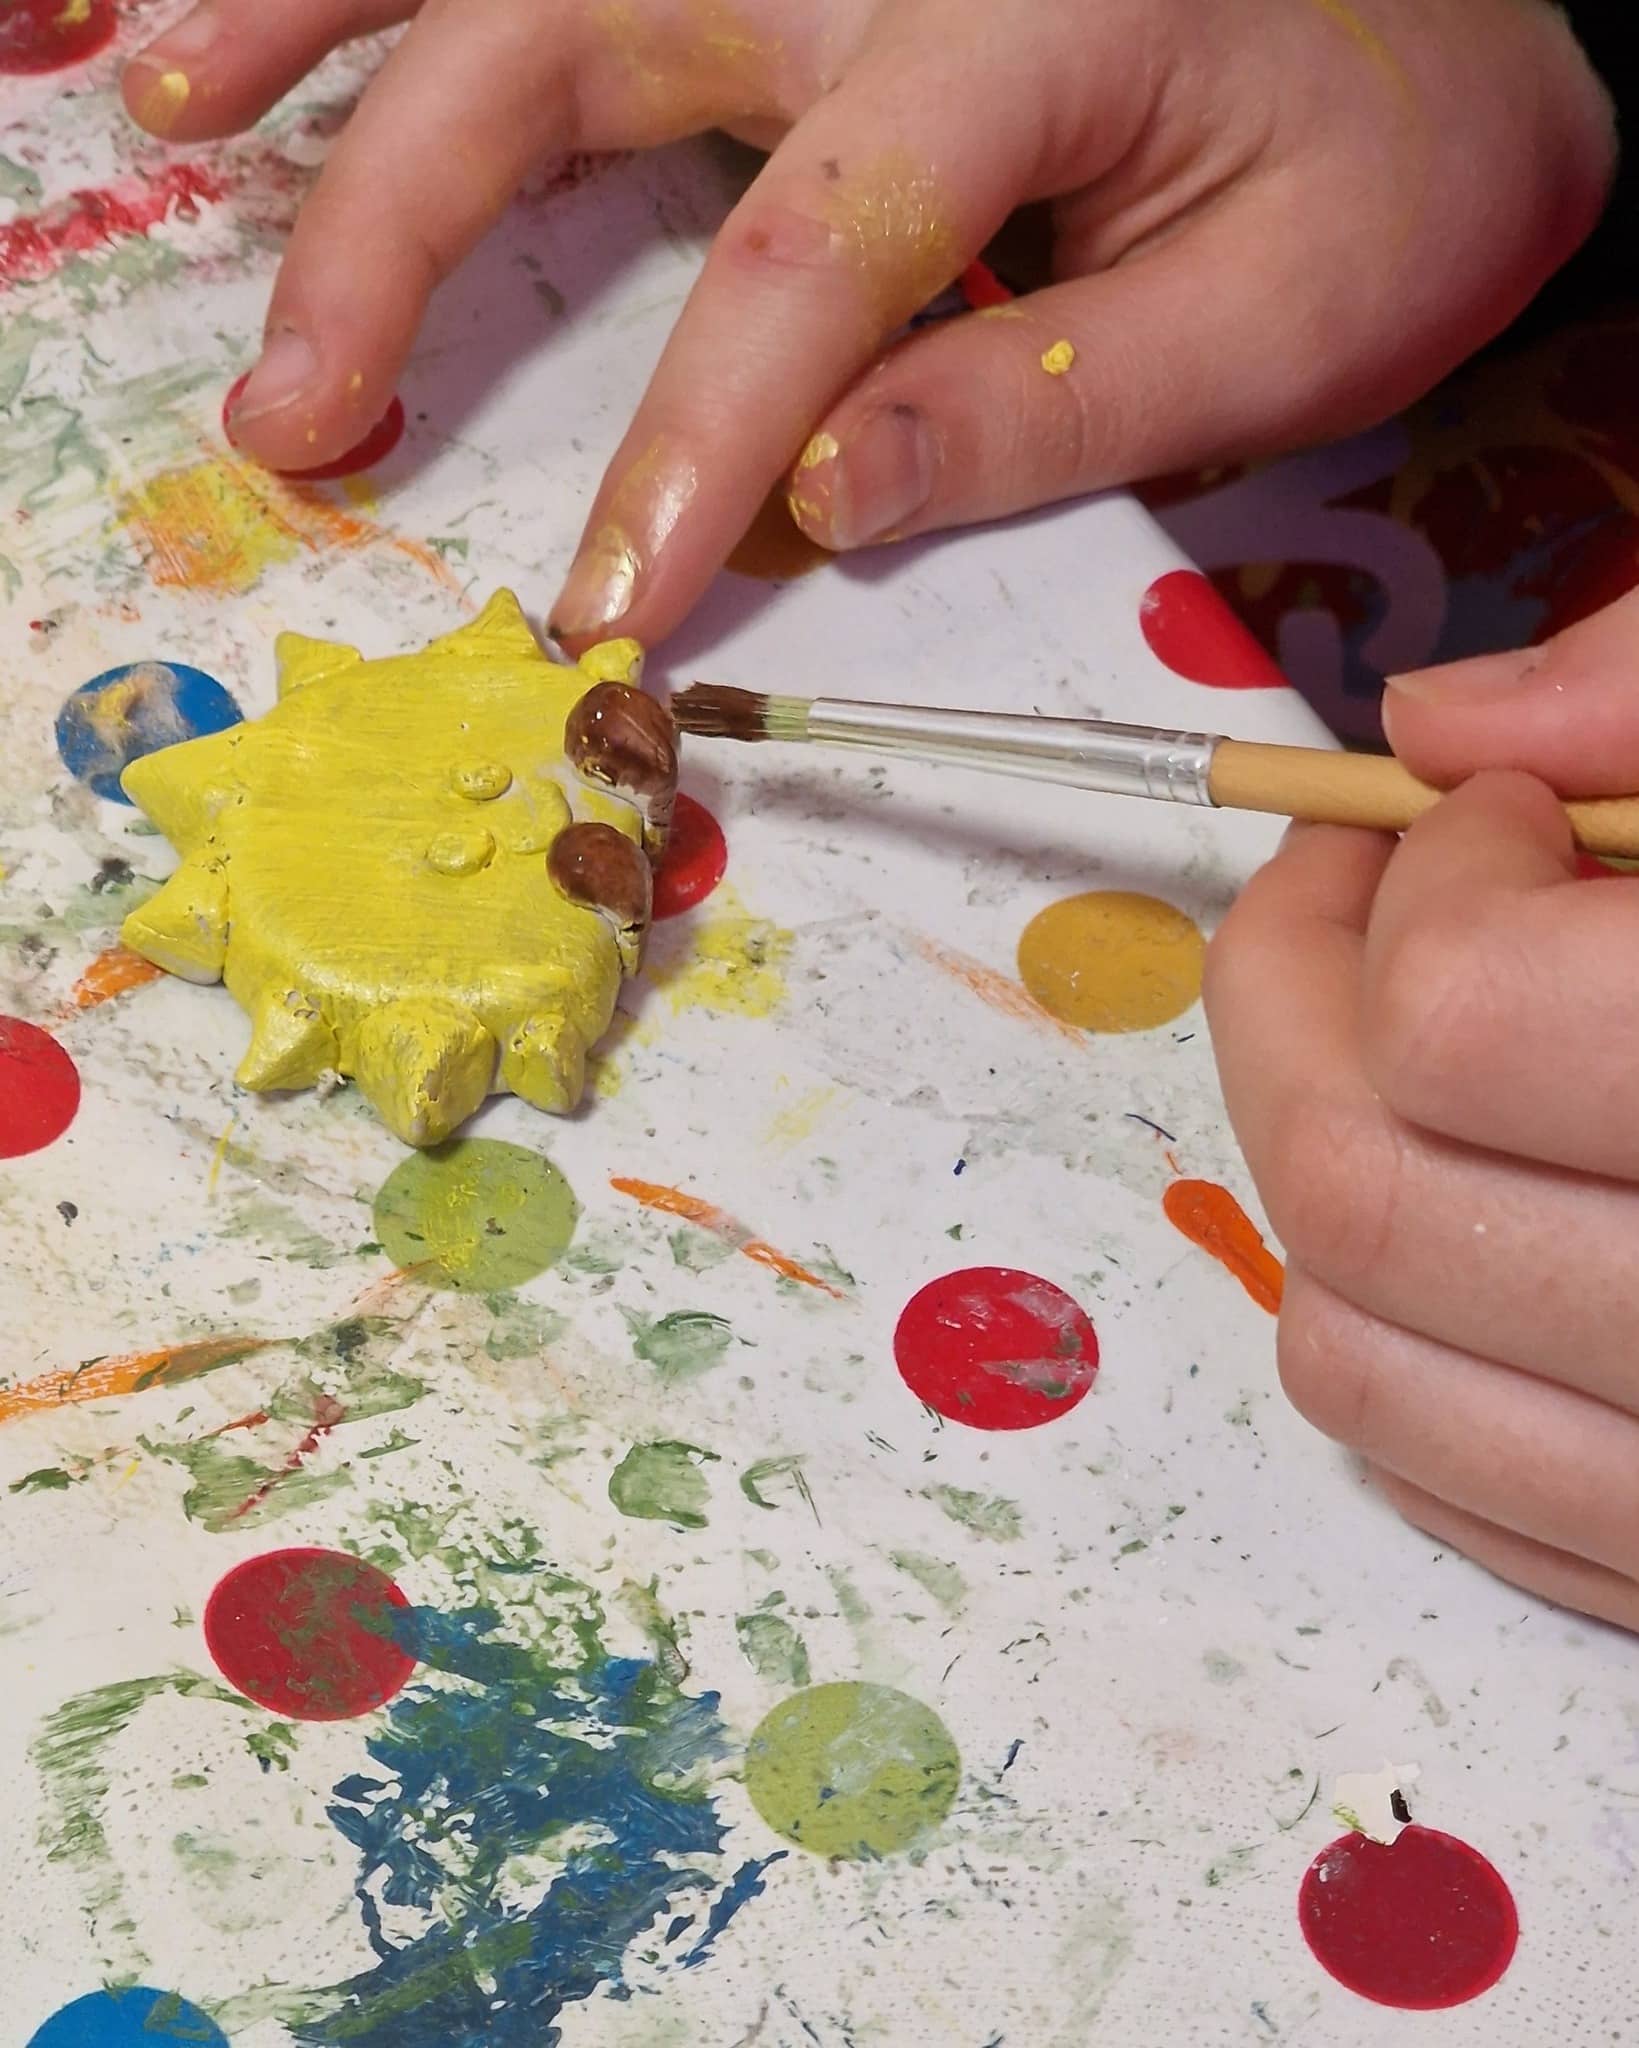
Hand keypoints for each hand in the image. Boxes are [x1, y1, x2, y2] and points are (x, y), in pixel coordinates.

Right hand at [123, 0, 1612, 649]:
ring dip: (331, 31)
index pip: (815, 245)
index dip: (691, 434)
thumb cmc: (1400, 162)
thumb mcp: (1293, 310)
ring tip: (169, 113)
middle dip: (406, 220)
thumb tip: (821, 499)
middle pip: (578, 37)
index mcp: (1027, 22)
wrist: (1467, 12)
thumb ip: (1056, 400)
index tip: (607, 606)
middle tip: (297, 410)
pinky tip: (292, 30)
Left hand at [1206, 589, 1638, 1631]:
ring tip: (1403, 1030)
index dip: (1422, 877)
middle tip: (1347, 886)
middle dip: (1292, 1000)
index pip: (1461, 1023)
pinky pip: (1449, 1483)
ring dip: (1318, 1160)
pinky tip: (1469, 1192)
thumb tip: (1438, 715)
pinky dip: (1393, 1327)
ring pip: (1361, 1356)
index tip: (1456, 810)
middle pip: (1365, 1198)